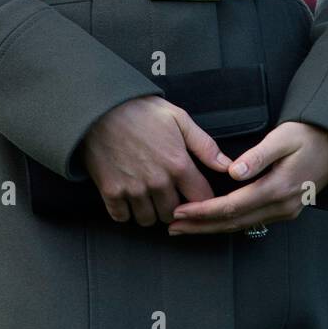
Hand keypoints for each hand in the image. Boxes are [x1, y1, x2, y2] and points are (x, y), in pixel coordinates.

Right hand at [80, 95, 233, 226]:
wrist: (100, 108)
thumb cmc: (141, 110)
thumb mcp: (178, 119)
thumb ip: (204, 145)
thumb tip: (227, 166)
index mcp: (177, 164)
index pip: (201, 199)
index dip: (201, 198)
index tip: (193, 193)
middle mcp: (157, 182)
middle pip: (174, 214)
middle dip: (175, 207)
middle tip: (167, 193)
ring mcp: (133, 189)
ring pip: (149, 220)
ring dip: (150, 211)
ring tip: (148, 195)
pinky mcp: (111, 192)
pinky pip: (123, 218)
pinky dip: (126, 212)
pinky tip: (128, 197)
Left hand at [167, 121, 327, 235]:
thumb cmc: (307, 135)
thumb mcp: (284, 137)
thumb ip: (258, 155)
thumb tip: (233, 172)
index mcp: (278, 188)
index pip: (232, 206)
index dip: (204, 211)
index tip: (180, 211)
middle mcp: (282, 206)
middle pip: (233, 223)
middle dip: (200, 226)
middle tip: (172, 227)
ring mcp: (285, 212)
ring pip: (241, 226)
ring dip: (211, 228)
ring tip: (184, 228)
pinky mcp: (285, 210)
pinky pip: (250, 222)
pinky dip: (227, 224)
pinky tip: (211, 222)